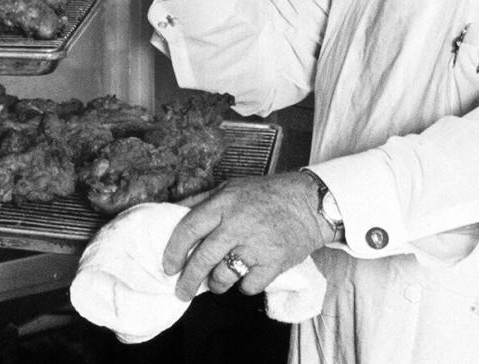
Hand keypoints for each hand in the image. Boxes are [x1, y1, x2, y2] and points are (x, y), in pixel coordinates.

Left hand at [162, 171, 331, 299]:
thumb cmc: (268, 195)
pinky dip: (245, 285)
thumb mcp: (232, 187)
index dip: (174, 251)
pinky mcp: (273, 262)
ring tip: (218, 281)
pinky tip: (247, 275)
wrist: (310, 203)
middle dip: (188, 281)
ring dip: (216, 284)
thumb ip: (202, 200)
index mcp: (224, 203)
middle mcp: (237, 224)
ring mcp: (256, 244)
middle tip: (181, 291)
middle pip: (202, 259)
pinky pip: (248, 286)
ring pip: (223, 277)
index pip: (188, 229)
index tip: (168, 266)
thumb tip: (172, 211)